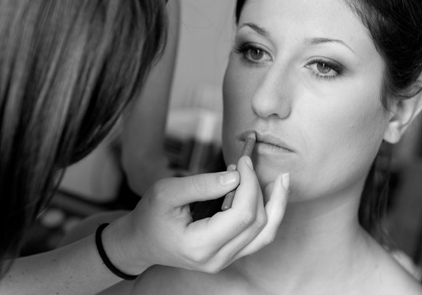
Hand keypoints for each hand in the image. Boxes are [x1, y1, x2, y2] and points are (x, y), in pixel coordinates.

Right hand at [103, 156, 289, 274]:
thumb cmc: (150, 215)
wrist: (140, 241)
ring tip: (281, 180)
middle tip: (252, 164)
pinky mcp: (229, 255)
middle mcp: (217, 259)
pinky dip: (267, 215)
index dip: (249, 184)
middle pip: (258, 224)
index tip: (242, 161)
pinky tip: (268, 195)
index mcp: (200, 245)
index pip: (242, 215)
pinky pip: (258, 237)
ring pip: (265, 234)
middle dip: (261, 190)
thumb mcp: (166, 192)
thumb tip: (237, 176)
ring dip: (275, 205)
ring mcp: (225, 261)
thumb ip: (202, 184)